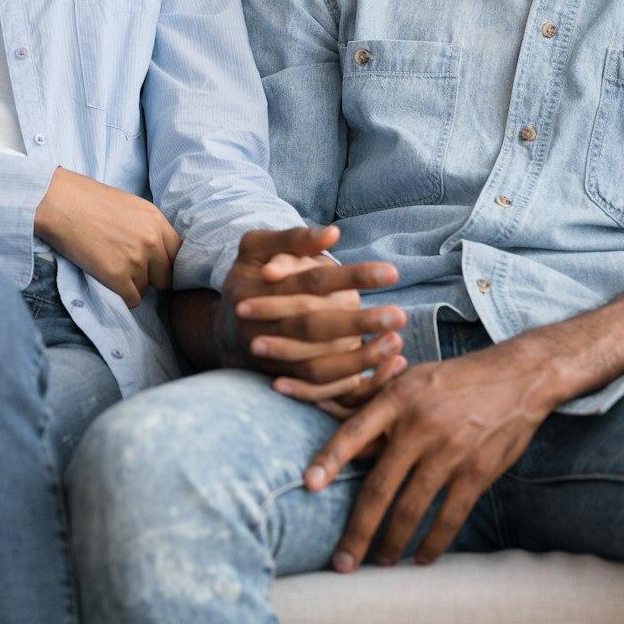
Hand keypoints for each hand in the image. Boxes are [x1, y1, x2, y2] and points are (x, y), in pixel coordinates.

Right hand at [33, 167, 181, 307]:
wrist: (59, 203)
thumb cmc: (90, 201)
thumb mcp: (132, 206)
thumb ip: (150, 228)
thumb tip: (160, 252)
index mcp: (157, 222)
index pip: (180, 255)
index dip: (168, 263)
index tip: (157, 267)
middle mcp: (151, 241)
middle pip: (167, 276)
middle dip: (152, 277)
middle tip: (131, 269)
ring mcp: (135, 260)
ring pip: (147, 288)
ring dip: (132, 284)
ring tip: (111, 266)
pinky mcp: (117, 276)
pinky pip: (132, 299)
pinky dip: (122, 295)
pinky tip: (108, 279)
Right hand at [225, 226, 407, 412]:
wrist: (224, 326)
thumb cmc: (250, 276)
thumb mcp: (256, 248)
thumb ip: (293, 239)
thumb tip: (333, 234)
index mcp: (256, 289)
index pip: (311, 282)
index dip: (351, 277)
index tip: (392, 272)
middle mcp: (260, 327)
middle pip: (314, 326)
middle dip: (359, 323)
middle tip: (399, 316)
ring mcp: (269, 357)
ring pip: (316, 366)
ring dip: (359, 359)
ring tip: (395, 345)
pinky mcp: (280, 379)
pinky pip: (317, 390)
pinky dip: (350, 383)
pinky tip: (381, 368)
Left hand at [305, 338, 559, 569]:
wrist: (517, 378)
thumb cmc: (452, 380)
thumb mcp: (410, 381)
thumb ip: (377, 412)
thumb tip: (346, 448)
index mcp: (396, 401)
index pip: (354, 433)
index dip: (329, 458)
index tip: (308, 485)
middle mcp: (419, 428)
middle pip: (379, 488)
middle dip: (358, 531)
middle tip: (342, 563)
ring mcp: (450, 453)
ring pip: (411, 509)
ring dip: (392, 543)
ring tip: (379, 563)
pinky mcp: (477, 472)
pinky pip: (450, 516)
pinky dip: (433, 542)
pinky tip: (421, 558)